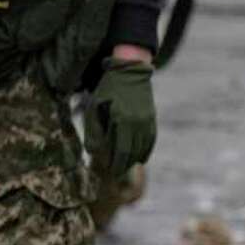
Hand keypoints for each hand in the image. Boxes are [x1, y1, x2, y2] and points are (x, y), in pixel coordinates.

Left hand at [91, 59, 156, 174]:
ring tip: (125, 166)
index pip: (121, 150)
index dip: (116, 164)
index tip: (110, 172)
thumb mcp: (94, 108)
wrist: (129, 71)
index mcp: (121, 119)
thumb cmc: (107, 90)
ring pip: (143, 148)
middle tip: (117, 174)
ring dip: (134, 160)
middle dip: (125, 165)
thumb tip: (92, 152)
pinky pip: (151, 140)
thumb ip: (93, 131)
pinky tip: (140, 158)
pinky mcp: (152, 118)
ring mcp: (147, 120)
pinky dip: (146, 151)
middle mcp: (137, 122)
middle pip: (133, 152)